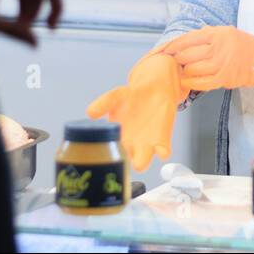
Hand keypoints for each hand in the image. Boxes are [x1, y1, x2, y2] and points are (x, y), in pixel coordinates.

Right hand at [86, 51, 186, 170]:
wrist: (154, 89)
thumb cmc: (132, 97)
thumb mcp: (115, 96)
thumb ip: (103, 103)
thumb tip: (89, 113)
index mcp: (115, 138)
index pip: (109, 155)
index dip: (107, 160)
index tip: (107, 158)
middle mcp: (129, 145)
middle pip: (124, 164)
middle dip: (121, 165)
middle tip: (120, 158)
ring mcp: (146, 145)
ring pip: (143, 162)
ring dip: (142, 161)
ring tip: (141, 156)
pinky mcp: (162, 139)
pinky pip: (163, 152)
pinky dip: (163, 153)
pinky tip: (161, 150)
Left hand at [161, 26, 253, 91]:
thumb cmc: (240, 45)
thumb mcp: (224, 32)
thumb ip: (204, 36)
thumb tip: (180, 44)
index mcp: (216, 34)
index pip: (187, 39)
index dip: (173, 46)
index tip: (165, 50)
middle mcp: (218, 48)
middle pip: (187, 55)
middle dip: (178, 59)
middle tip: (176, 61)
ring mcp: (221, 64)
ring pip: (192, 69)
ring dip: (184, 71)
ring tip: (183, 70)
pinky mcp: (223, 78)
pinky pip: (201, 83)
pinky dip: (191, 82)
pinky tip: (188, 81)